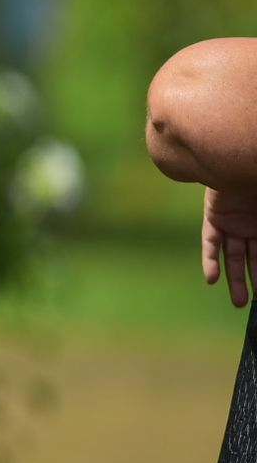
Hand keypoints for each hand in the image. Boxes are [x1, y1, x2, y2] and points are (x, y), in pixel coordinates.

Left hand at [203, 185, 256, 307]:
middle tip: (255, 305)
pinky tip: (212, 280)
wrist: (243, 157)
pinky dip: (211, 260)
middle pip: (253, 260)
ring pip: (233, 257)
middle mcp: (252, 225)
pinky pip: (211, 242)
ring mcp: (233, 222)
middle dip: (256, 282)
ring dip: (235, 279)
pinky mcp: (214, 216)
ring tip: (241, 303)